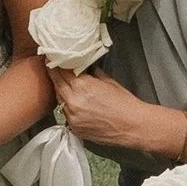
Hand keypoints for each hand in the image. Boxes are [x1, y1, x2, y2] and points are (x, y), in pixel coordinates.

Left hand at [52, 71, 171, 156]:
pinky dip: (66, 105)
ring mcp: (72, 116)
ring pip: (58, 98)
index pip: (62, 70)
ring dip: (59, 89)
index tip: (54, 57)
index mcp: (82, 86)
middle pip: (56, 83)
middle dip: (55, 73)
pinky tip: (71, 101)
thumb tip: (83, 67)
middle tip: (52, 66)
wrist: (133, 127)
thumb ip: (92, 74)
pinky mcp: (74, 128)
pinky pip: (64, 113)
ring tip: (62, 82)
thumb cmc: (125, 103)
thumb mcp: (108, 81)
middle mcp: (73, 101)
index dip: (57, 62)